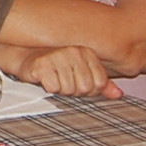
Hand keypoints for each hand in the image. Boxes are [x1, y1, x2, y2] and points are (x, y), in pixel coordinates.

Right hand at [0, 43, 124, 98]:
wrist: (26, 58)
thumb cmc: (56, 68)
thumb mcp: (81, 74)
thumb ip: (102, 84)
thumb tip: (119, 94)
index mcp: (87, 53)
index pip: (99, 84)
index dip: (88, 91)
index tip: (76, 82)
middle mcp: (74, 51)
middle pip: (84, 88)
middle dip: (73, 91)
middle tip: (62, 81)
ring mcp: (58, 56)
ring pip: (68, 90)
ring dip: (59, 90)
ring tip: (53, 78)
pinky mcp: (42, 64)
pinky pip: (53, 88)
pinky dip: (48, 87)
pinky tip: (44, 78)